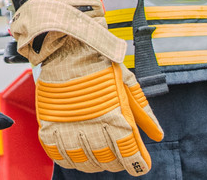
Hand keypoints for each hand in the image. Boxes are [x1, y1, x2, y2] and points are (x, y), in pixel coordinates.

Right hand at [9, 0, 162, 175]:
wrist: (66, 42)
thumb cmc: (98, 59)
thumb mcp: (127, 81)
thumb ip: (143, 111)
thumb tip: (157, 133)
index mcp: (115, 116)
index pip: (130, 154)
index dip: (137, 164)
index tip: (139, 165)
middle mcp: (93, 125)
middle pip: (108, 161)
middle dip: (116, 162)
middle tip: (116, 155)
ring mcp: (69, 125)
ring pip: (83, 161)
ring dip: (93, 163)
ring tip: (96, 156)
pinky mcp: (49, 122)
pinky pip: (57, 153)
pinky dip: (67, 159)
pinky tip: (74, 154)